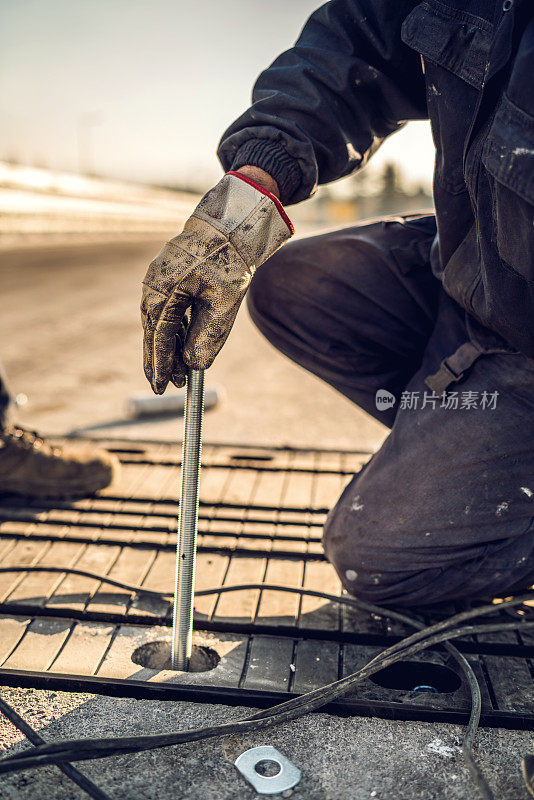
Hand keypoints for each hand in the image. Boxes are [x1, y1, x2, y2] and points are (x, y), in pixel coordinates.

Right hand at [141, 170, 292, 392]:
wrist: (231, 222)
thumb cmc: (228, 259)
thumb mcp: (224, 302)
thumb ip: (208, 335)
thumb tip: (194, 366)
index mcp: (163, 290)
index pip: (160, 337)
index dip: (161, 364)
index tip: (163, 387)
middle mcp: (154, 284)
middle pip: (153, 332)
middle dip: (160, 361)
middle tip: (166, 387)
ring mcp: (158, 279)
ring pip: (159, 322)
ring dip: (168, 347)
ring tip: (179, 372)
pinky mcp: (168, 276)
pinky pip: (166, 310)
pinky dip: (173, 330)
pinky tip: (182, 345)